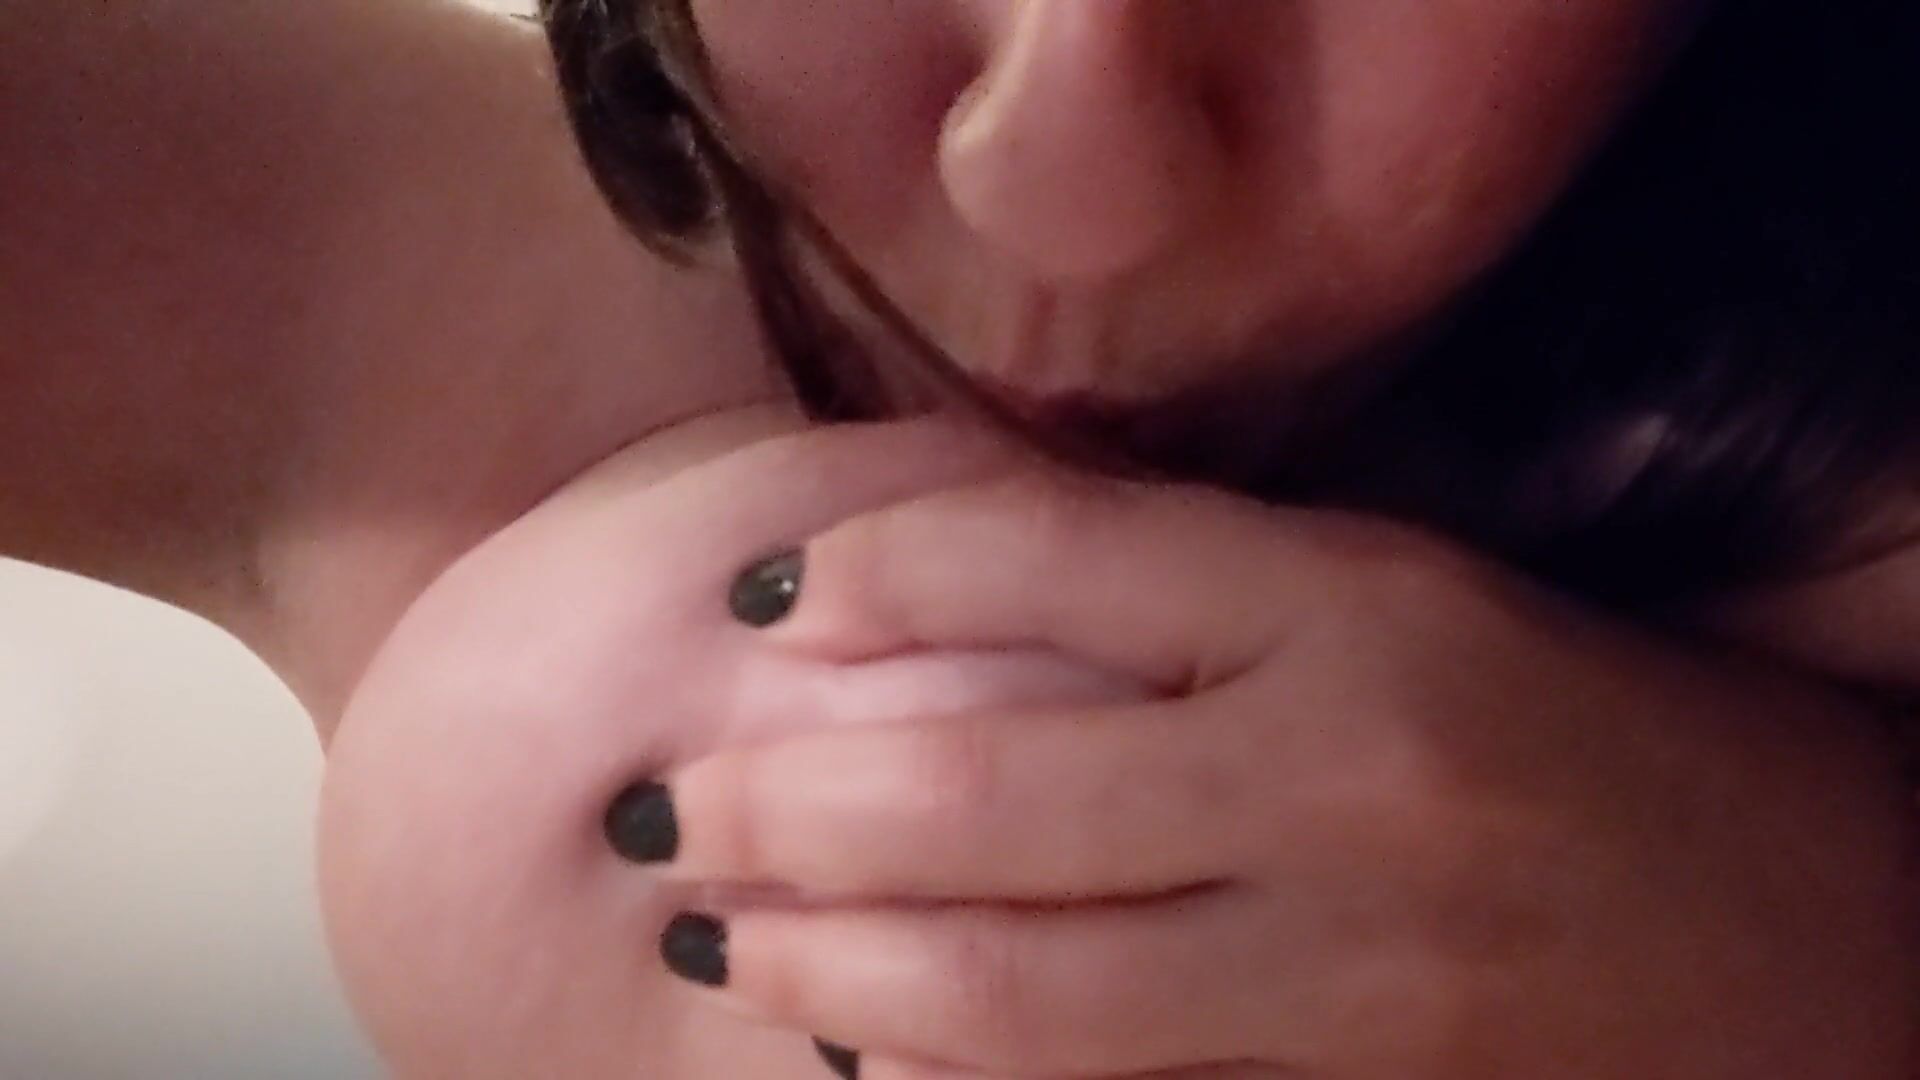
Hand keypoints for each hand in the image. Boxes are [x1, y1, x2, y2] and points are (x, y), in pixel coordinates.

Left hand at [655, 465, 1918, 1077]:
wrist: (1821, 928)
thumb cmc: (1585, 730)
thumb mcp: (1413, 598)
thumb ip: (1198, 579)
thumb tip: (940, 568)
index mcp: (1359, 608)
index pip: (1055, 551)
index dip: (876, 565)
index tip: (768, 596)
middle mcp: (1345, 779)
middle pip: (988, 791)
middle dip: (791, 803)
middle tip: (678, 807)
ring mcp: (1354, 972)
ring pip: (1018, 990)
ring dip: (832, 970)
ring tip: (721, 944)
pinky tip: (866, 1066)